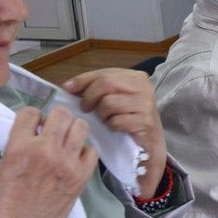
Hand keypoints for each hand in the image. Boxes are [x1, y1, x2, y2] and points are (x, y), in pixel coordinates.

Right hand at [0, 106, 99, 217]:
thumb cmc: (6, 202)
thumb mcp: (5, 165)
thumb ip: (21, 144)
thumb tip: (36, 130)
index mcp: (18, 147)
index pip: (30, 113)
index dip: (33, 117)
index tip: (34, 125)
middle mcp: (45, 150)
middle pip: (61, 114)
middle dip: (57, 118)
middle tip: (54, 129)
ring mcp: (67, 163)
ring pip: (81, 127)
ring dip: (73, 130)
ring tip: (66, 141)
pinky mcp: (82, 176)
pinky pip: (91, 151)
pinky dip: (84, 151)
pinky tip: (75, 158)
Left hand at [64, 68, 167, 196]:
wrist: (149, 144)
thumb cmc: (128, 119)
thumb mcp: (114, 98)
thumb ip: (96, 89)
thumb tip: (69, 87)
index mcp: (135, 77)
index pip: (104, 73)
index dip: (83, 80)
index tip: (68, 89)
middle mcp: (144, 87)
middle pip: (106, 83)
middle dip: (89, 97)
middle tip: (85, 109)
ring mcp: (146, 104)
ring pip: (109, 103)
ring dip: (101, 115)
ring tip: (106, 120)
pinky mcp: (145, 121)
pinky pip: (116, 121)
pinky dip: (111, 126)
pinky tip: (115, 128)